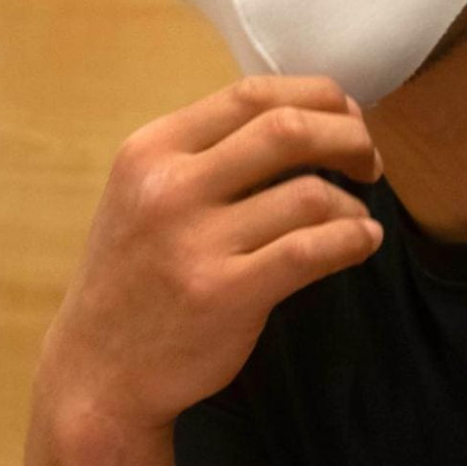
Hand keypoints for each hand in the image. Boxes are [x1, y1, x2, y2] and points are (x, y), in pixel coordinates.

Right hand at [37, 75, 383, 439]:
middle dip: (347, 137)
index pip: (251, 94)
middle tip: (368, 161)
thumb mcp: (145, 193)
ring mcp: (195, 242)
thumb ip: (208, 153)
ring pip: (308, 193)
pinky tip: (363, 242)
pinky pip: (311, 250)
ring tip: (356, 217)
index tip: (346, 118)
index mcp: (152, 149)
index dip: (316, 98)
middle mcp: (169, 187)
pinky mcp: (225, 294)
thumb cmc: (136, 275)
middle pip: (288, 129)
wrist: (98, 371)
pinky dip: (353, 239)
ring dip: (351, 202)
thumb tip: (306, 117)